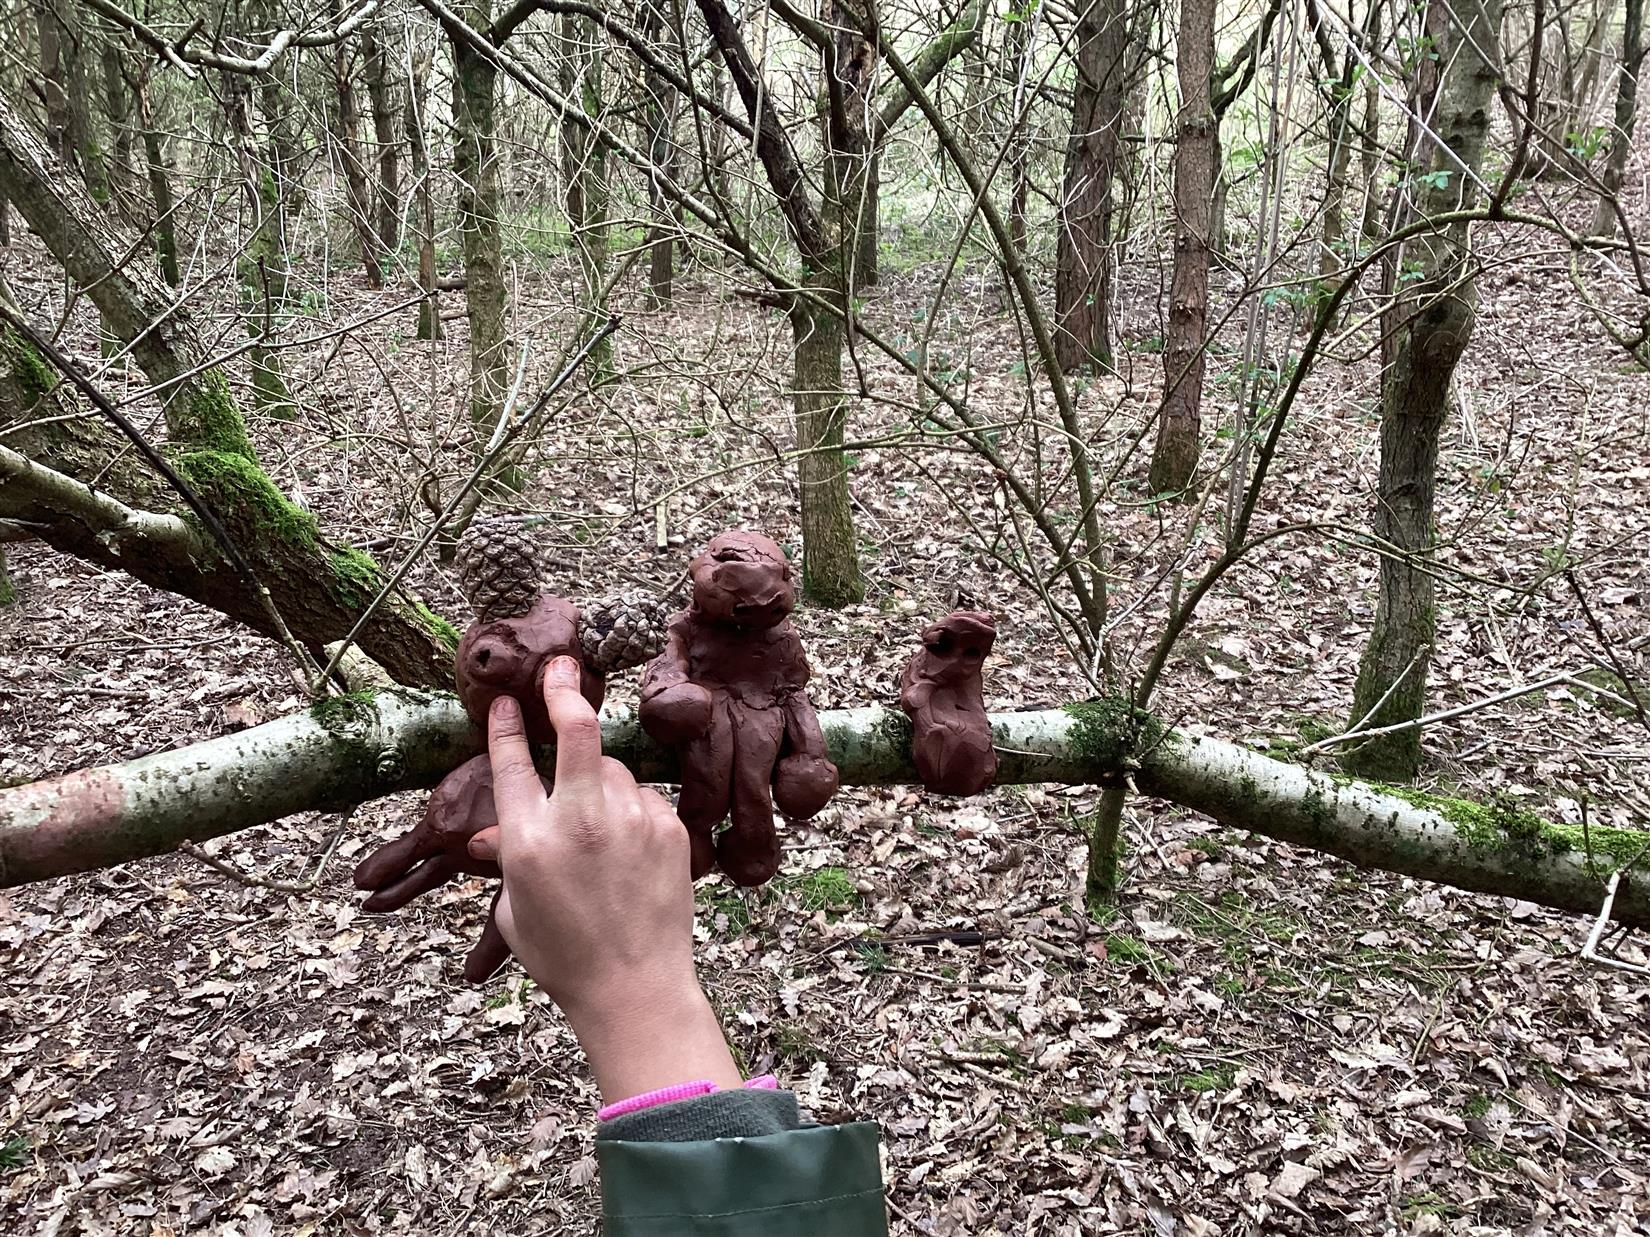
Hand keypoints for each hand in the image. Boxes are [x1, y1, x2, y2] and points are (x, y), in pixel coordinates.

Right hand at [478, 655, 741, 1101]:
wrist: (634, 987)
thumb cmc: (564, 957)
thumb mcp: (515, 909)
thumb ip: (508, 860)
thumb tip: (496, 834)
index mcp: (529, 840)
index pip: (510, 763)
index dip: (504, 726)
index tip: (505, 702)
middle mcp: (579, 820)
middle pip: (577, 729)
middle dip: (565, 689)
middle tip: (562, 666)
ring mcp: (629, 821)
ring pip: (614, 770)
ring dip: (602, 783)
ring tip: (600, 834)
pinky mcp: (667, 829)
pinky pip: (644, 801)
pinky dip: (632, 813)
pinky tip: (629, 852)